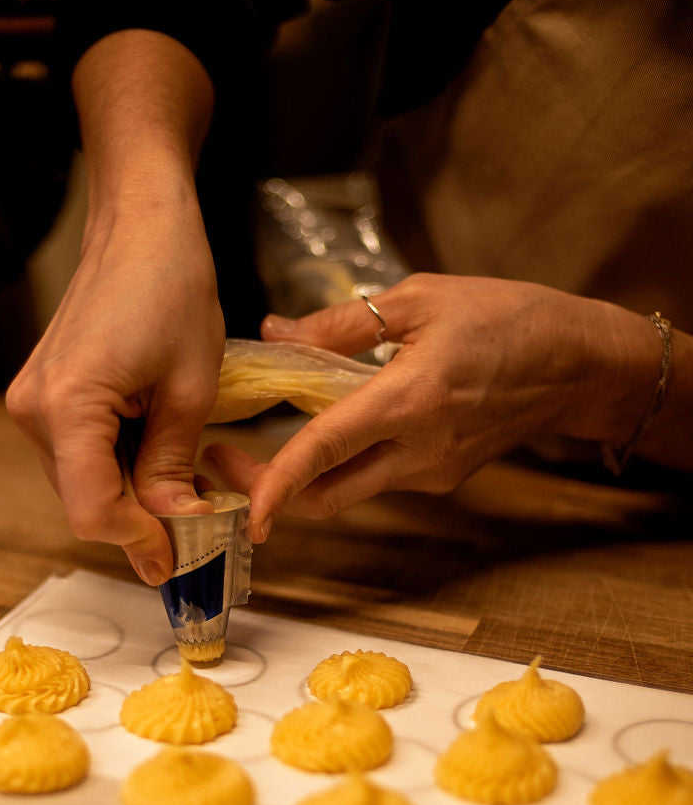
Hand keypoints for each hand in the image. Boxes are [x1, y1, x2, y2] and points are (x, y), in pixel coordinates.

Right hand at [5, 198, 222, 584]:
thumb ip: (172, 468)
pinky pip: (79, 455)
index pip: (93, 510)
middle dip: (141, 522)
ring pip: (82, 484)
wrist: (139, 224)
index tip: (184, 556)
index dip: (139, 541)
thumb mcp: (190, 389)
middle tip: (200, 525)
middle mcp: (33, 410)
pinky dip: (118, 466)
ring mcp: (31, 402)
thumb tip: (174, 532)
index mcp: (67, 406)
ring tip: (187, 477)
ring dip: (131, 494)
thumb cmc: (172, 288)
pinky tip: (158, 448)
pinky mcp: (41, 395)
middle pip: (84, 502)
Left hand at [203, 274, 660, 537]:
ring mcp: (431, 473)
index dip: (275, 483)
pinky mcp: (440, 479)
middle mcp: (418, 452)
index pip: (324, 452)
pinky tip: (336, 422)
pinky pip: (377, 477)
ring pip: (348, 491)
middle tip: (226, 458)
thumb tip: (276, 332)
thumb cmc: (506, 318)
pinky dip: (345, 460)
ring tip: (270, 430)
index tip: (240, 505)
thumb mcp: (420, 298)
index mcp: (409, 402)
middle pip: (326, 498)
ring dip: (304, 474)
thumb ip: (340, 323)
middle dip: (268, 492)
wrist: (578, 364)